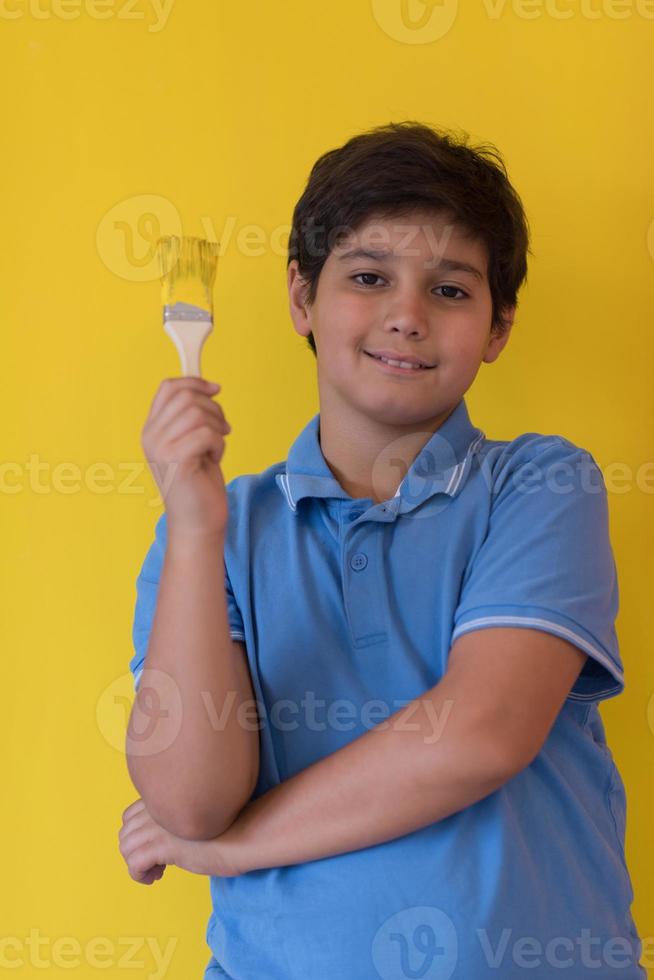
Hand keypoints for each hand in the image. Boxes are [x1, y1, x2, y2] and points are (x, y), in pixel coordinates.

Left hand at [118, 799, 245, 882]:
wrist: (245, 834)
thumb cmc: (230, 827)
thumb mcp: (198, 815)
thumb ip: (178, 817)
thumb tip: (167, 836)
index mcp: (166, 797)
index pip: (131, 814)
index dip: (138, 834)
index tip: (155, 847)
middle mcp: (158, 808)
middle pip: (125, 832)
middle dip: (135, 850)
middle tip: (156, 862)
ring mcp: (159, 826)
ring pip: (126, 847)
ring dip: (136, 863)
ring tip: (157, 871)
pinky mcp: (163, 846)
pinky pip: (134, 863)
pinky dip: (139, 875)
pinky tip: (156, 877)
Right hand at [141, 377, 231, 537]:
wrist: (198, 522)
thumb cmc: (199, 483)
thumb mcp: (192, 442)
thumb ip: (192, 417)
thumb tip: (210, 387)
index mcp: (152, 429)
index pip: (168, 387)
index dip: (194, 382)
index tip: (215, 390)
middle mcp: (151, 436)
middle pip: (186, 396)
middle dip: (213, 408)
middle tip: (222, 429)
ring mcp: (161, 448)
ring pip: (198, 413)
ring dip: (217, 427)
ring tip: (216, 446)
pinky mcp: (176, 460)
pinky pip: (206, 433)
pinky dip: (218, 444)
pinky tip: (214, 459)